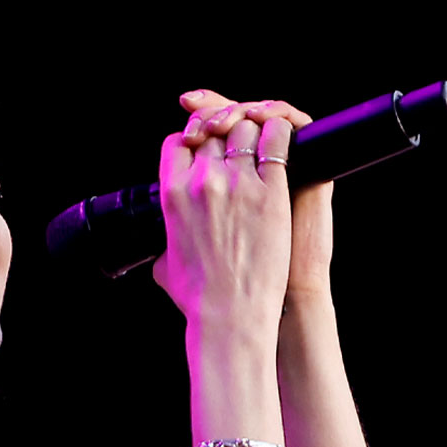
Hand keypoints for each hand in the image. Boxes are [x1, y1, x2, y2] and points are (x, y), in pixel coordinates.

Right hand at [151, 100, 294, 336]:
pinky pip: (276, 142)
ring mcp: (238, 184)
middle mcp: (202, 182)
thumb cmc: (200, 298)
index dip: (191, 140)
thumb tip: (162, 247)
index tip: (203, 147)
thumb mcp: (165, 264)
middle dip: (225, 134)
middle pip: (213, 132)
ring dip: (253, 130)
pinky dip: (280, 132)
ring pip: (245, 131)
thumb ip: (164, 242)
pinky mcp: (272, 192)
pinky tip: (284, 135)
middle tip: (239, 148)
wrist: (231, 316)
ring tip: (263, 142)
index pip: (176, 142)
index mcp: (172, 194)